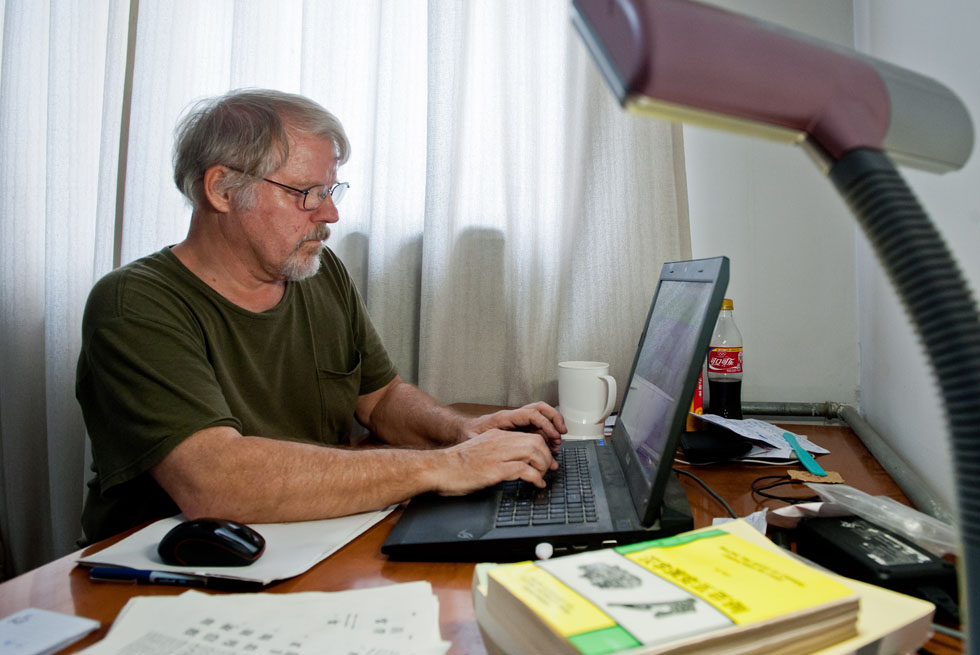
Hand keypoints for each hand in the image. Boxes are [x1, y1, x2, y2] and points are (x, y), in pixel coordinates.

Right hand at [433, 429, 556, 494]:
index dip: (542, 449)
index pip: (529, 435)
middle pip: (536, 441)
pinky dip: (535, 477)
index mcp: (497, 435)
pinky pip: (525, 469)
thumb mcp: (480, 450)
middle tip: (548, 469)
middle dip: (547, 456)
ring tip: (542, 477)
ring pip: (534, 452)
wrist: (438, 468)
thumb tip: (513, 462)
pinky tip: (536, 484)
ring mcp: (498, 454)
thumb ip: (496, 451)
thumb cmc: (456, 464)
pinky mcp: (495, 469)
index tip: (546, 460)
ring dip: (543, 466)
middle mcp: (500, 441)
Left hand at [463, 402, 565, 452]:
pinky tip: (548, 447)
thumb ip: (487, 441)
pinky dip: (545, 435)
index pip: (531, 414)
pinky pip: (536, 428)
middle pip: (540, 409)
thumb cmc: (469, 433)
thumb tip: (497, 447)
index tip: (553, 435)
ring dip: (552, 428)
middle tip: (562, 434)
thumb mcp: (474, 437)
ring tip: (557, 444)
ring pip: (541, 417)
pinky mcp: (518, 429)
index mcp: (505, 417)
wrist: (463, 430)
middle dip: (554, 419)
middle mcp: (513, 417)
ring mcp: (517, 422)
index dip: (545, 423)